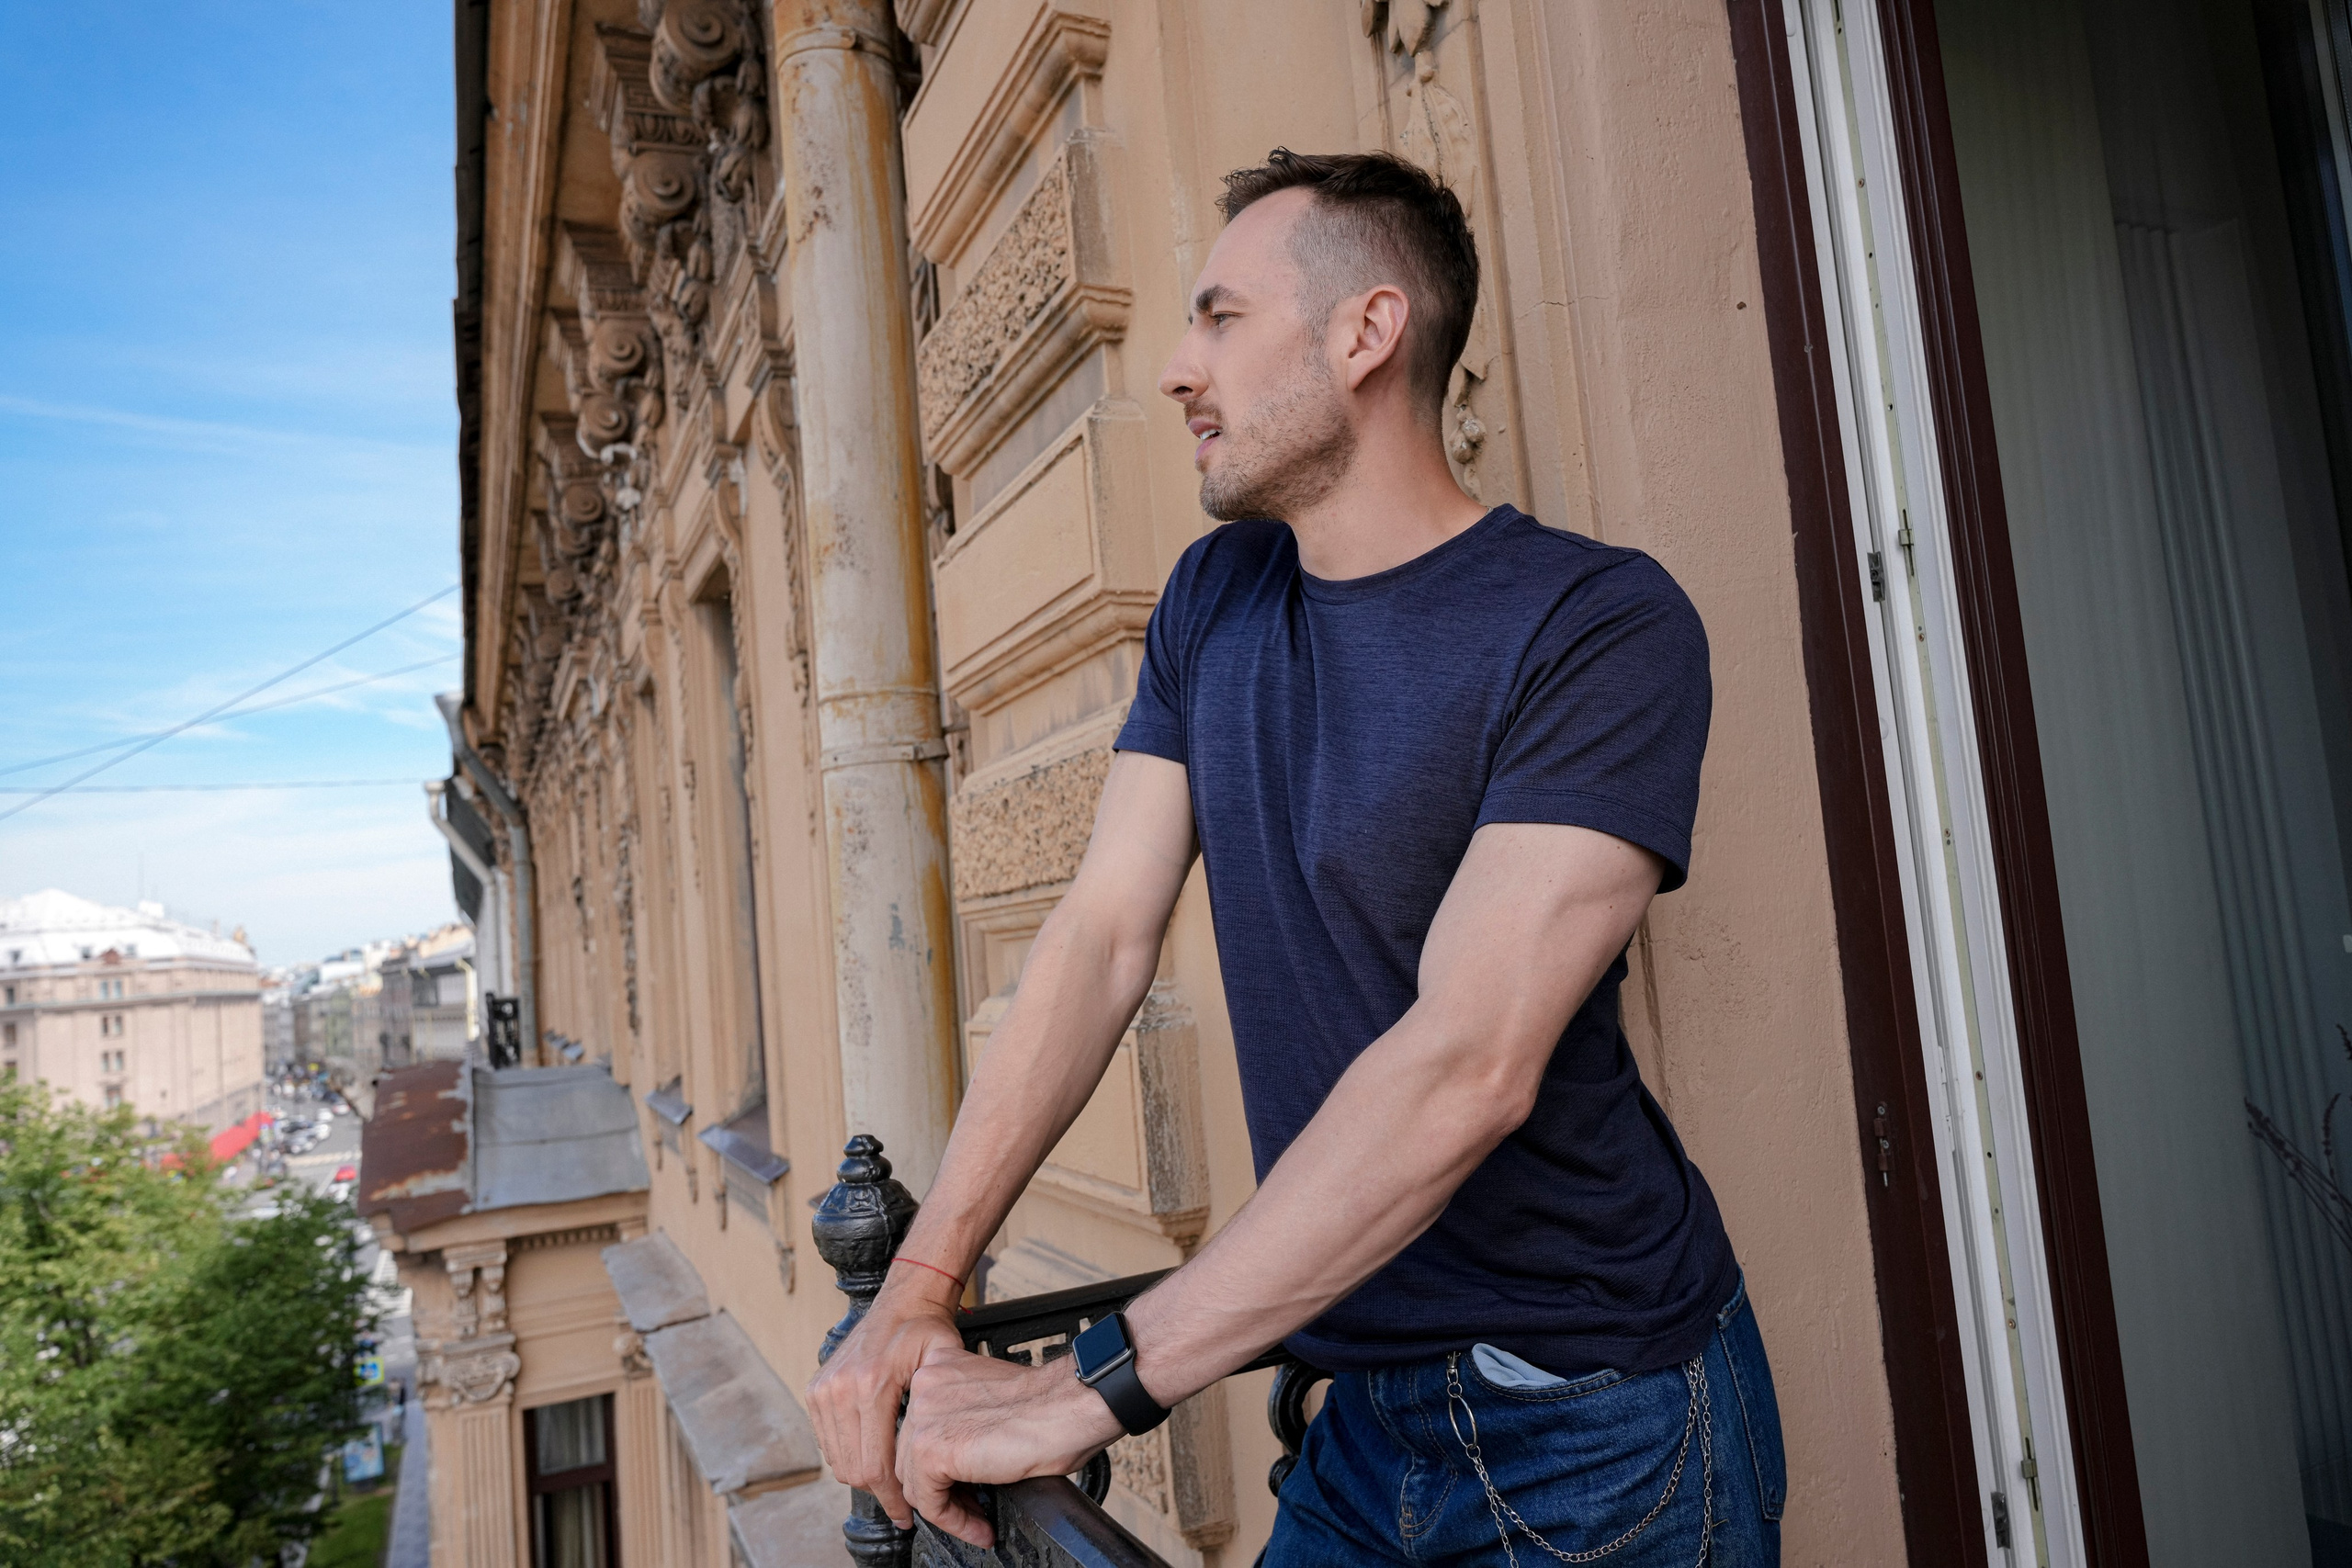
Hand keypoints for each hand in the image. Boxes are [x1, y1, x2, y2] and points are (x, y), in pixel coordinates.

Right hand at [805, 1269, 966, 1526]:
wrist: (904, 1298)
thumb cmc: (927, 1330)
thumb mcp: (942, 1367)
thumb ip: (932, 1414)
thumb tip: (930, 1464)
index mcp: (870, 1384)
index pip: (875, 1465)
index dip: (893, 1498)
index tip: (909, 1513)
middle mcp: (839, 1388)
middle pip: (853, 1469)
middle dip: (880, 1492)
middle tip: (904, 1502)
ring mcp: (823, 1388)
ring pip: (837, 1459)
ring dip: (863, 1475)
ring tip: (891, 1479)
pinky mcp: (815, 1389)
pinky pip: (828, 1441)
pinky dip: (849, 1454)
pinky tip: (873, 1452)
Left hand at [897, 1345, 1124, 1546]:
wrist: (1071, 1406)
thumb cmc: (1051, 1404)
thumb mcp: (991, 1401)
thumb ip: (963, 1415)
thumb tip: (954, 1457)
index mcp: (939, 1366)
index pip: (921, 1426)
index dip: (942, 1464)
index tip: (964, 1485)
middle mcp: (925, 1386)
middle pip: (911, 1455)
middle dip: (942, 1489)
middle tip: (975, 1508)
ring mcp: (924, 1417)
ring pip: (915, 1482)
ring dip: (948, 1509)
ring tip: (980, 1521)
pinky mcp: (930, 1449)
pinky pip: (930, 1502)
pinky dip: (954, 1522)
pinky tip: (982, 1526)